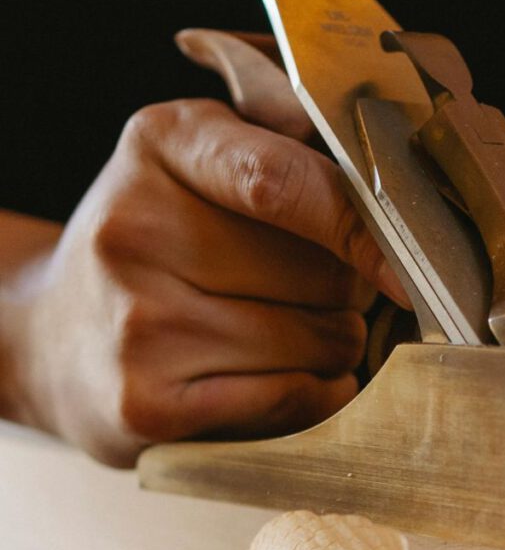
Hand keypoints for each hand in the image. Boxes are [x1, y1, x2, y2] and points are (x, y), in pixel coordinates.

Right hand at [4, 94, 405, 466]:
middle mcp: (135, 230)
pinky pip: (294, 398)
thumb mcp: (201, 162)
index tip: (407, 264)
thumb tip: (394, 188)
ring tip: (286, 330)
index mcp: (162, 145)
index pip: (284, 182)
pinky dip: (317, 392)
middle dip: (348, 289)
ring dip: (333, 343)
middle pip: (323, 274)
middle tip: (311, 289)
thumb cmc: (156, 242)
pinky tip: (286, 375)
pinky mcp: (148, 403)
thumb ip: (290, 151)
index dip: (362, 226)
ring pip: (319, 341)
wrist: (52, 336)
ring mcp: (137, 323)